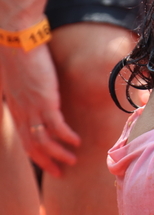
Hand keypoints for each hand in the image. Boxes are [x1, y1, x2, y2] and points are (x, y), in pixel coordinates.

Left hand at [0, 45, 79, 176]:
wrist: (17, 42)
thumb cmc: (19, 55)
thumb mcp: (18, 79)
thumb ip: (26, 91)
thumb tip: (35, 93)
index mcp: (16, 109)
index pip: (25, 139)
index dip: (36, 155)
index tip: (48, 164)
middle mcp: (22, 113)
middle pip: (33, 146)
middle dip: (46, 162)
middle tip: (59, 173)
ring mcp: (33, 108)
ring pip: (44, 141)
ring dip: (58, 153)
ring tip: (72, 160)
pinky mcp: (45, 101)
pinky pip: (56, 126)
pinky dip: (66, 136)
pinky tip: (76, 141)